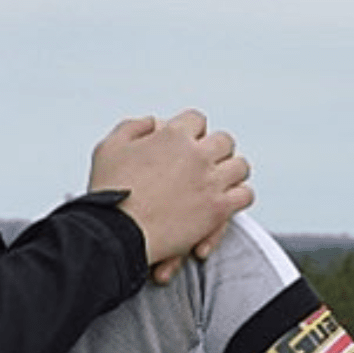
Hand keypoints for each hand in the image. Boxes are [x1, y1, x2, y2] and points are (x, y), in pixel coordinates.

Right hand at [88, 109, 252, 280]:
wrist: (116, 233)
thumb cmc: (109, 192)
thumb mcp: (109, 147)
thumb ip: (132, 127)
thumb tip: (151, 121)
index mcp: (173, 135)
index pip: (196, 119)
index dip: (192, 129)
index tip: (186, 141)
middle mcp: (197, 155)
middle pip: (224, 141)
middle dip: (215, 149)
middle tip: (207, 161)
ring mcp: (211, 182)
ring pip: (240, 167)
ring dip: (231, 171)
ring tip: (221, 180)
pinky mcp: (217, 209)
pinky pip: (244, 196)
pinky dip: (238, 197)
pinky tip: (226, 201)